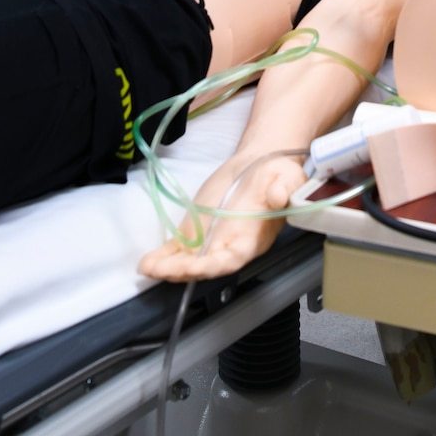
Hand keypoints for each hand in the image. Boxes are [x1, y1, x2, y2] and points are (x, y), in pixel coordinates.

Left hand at [137, 153, 307, 281]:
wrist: (259, 165)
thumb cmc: (278, 176)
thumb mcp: (288, 179)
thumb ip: (284, 189)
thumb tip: (278, 195)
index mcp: (251, 239)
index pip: (231, 259)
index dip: (213, 266)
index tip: (196, 267)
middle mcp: (228, 246)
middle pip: (204, 266)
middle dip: (183, 271)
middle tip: (161, 270)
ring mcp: (209, 241)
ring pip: (186, 261)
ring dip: (167, 267)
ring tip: (148, 267)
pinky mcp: (195, 231)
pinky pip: (177, 249)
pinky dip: (162, 256)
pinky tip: (147, 262)